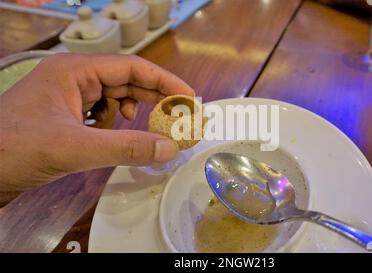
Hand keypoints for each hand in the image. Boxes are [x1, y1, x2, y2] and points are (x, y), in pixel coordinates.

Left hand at [0, 53, 193, 203]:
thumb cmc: (14, 148)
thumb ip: (126, 147)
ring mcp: (66, 96)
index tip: (189, 97)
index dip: (164, 80)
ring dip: (133, 111)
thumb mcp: (75, 147)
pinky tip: (114, 135)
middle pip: (125, 80)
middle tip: (179, 115)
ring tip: (148, 126)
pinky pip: (100, 113)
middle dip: (154, 97)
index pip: (131, 67)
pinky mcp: (63, 115)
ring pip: (113, 97)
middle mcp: (72, 78)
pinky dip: (114, 124)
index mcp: (74, 71)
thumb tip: (170, 148)